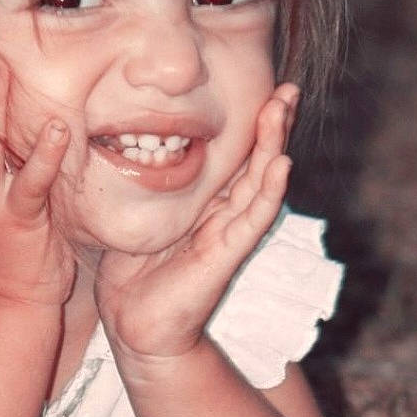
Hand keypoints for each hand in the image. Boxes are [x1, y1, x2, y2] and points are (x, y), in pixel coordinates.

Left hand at [96, 84, 298, 363]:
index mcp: (207, 205)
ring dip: (275, 145)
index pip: (238, 157)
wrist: (136, 328)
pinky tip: (281, 165)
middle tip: (289, 88)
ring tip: (284, 111)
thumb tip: (127, 147)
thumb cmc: (134, 275)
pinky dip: (268, 191)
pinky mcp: (225, 256)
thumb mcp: (139, 218)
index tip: (265, 88)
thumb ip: (146, 189)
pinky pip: (252, 219)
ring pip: (260, 182)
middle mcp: (224, 216)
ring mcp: (229, 235)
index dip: (252, 125)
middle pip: (257, 162)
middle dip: (274, 125)